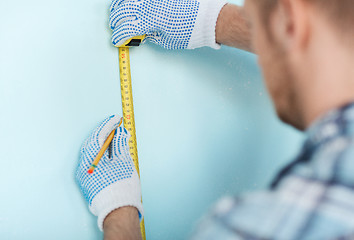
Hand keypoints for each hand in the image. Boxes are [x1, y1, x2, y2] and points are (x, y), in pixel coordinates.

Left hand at [76, 115, 142, 230]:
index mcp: (90, 159)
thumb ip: (120, 143)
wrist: (118, 210)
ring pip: (92, 154)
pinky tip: (110, 154)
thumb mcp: (123, 160)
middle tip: (116, 127)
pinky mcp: (88, 182)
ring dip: (103, 145)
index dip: (107, 126)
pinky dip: (101, 155)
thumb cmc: (121, 185)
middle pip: (92, 144)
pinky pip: (93, 162)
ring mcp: (84, 175)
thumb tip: (119, 131)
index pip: (97, 136)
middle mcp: (83, 166)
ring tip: (115, 139)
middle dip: (104, 134)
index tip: (116, 119)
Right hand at [109, 0, 226, 48]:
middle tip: (113, 25)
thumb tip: (142, 34)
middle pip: (123, 10)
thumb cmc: (192, 31)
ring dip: (119, 4)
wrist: (209, 18)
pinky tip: (130, 2)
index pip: (127, 28)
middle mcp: (150, 4)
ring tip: (116, 10)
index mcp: (150, 20)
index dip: (119, 36)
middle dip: (115, 19)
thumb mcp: (168, 40)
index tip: (116, 40)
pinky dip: (133, 0)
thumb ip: (152, 36)